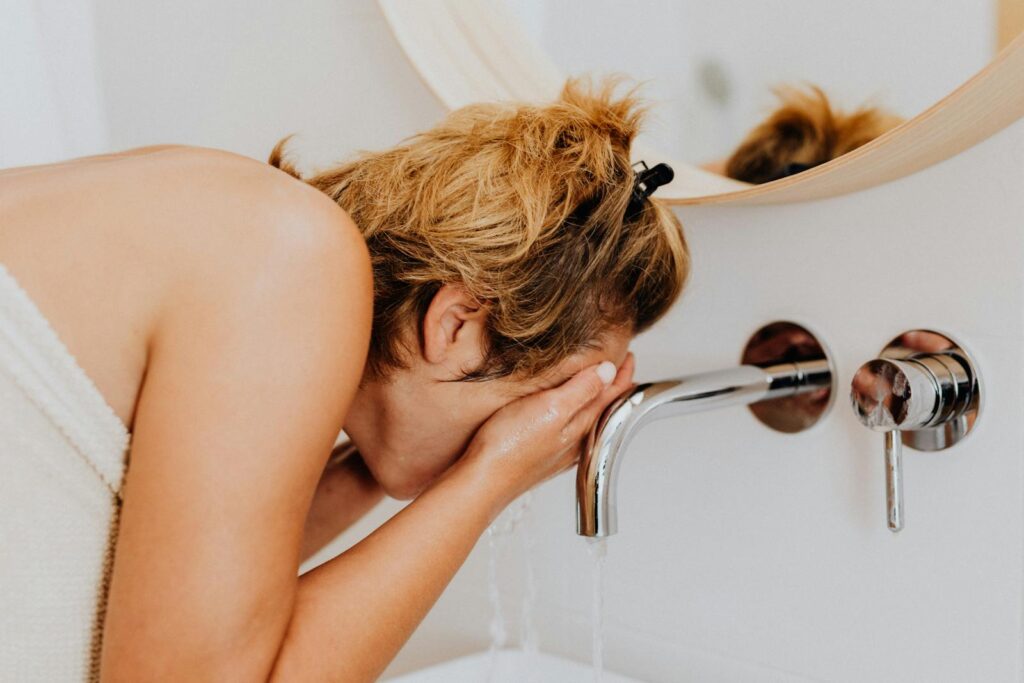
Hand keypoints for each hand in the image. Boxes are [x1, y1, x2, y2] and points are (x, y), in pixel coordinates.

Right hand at [459, 353, 635, 505]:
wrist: (483, 482)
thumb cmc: (511, 447)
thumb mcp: (551, 408)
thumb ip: (582, 390)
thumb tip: (608, 371)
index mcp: (581, 425)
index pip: (612, 395)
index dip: (622, 374)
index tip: (629, 356)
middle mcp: (575, 440)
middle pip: (603, 408)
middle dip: (612, 386)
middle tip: (620, 367)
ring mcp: (559, 450)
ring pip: (587, 420)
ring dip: (595, 400)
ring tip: (598, 385)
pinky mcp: (542, 455)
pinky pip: (568, 429)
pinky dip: (575, 414)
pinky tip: (565, 415)